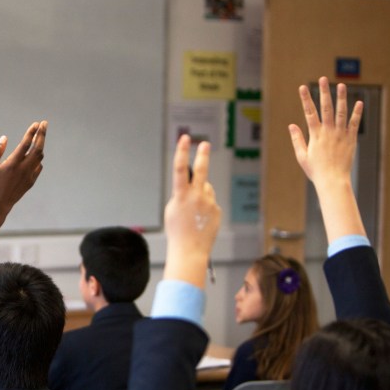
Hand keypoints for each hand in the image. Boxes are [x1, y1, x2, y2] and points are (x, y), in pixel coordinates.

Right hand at [0, 121, 45, 217]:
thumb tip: (4, 138)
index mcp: (13, 163)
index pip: (26, 144)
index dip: (31, 132)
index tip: (36, 124)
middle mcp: (24, 169)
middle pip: (38, 148)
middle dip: (42, 135)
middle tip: (44, 124)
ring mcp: (29, 176)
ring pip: (40, 157)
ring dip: (40, 145)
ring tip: (39, 137)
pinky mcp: (30, 182)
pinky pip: (38, 167)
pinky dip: (38, 159)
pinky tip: (35, 156)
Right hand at [163, 135, 219, 285]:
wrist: (189, 250)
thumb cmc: (177, 231)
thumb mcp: (172, 209)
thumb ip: (181, 194)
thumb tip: (193, 184)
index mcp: (181, 196)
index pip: (180, 168)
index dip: (182, 152)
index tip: (185, 139)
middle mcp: (197, 197)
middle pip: (202, 170)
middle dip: (203, 155)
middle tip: (205, 144)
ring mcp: (209, 203)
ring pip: (206, 190)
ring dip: (201, 195)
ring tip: (194, 213)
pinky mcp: (217, 210)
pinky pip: (211, 203)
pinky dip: (206, 208)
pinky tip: (201, 220)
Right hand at [288, 77, 366, 241]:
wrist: (333, 181)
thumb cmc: (316, 170)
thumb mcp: (302, 156)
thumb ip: (297, 139)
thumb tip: (291, 125)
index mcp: (315, 135)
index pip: (309, 112)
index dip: (305, 99)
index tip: (302, 87)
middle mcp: (328, 131)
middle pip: (326, 107)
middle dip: (324, 92)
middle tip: (323, 79)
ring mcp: (341, 134)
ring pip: (341, 112)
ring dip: (341, 97)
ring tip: (341, 85)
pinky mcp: (351, 139)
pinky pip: (354, 123)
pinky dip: (357, 112)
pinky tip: (359, 102)